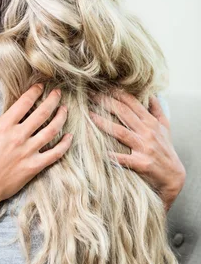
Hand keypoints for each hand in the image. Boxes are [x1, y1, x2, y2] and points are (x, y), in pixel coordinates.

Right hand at [0, 85, 71, 210]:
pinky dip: (64, 144)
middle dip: (52, 100)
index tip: (40, 87)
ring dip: (61, 117)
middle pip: (42, 113)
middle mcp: (19, 137)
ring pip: (51, 130)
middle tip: (57, 93)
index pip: (24, 103)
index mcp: (3, 127)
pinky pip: (55, 153)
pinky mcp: (34, 166)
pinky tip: (69, 137)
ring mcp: (28, 152)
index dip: (34, 92)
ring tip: (65, 109)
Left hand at [90, 92, 185, 210]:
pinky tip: (99, 150)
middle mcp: (147, 132)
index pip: (132, 103)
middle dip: (106, 102)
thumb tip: (151, 94)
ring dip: (104, 123)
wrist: (173, 176)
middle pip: (124, 113)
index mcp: (151, 122)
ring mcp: (144, 148)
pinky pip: (122, 159)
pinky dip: (111, 155)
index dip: (117, 93)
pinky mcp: (141, 163)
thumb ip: (157, 110)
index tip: (103, 87)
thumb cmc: (166, 150)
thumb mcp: (165, 128)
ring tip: (89, 115)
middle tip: (90, 95)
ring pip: (120, 132)